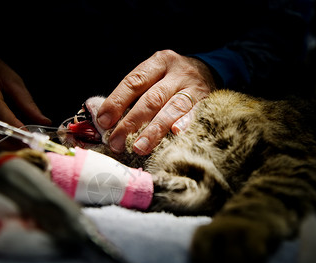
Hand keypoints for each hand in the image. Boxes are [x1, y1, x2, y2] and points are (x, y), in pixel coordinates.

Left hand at [96, 50, 215, 154]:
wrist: (211, 72)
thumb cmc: (172, 81)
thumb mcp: (155, 78)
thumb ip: (134, 96)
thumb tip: (107, 123)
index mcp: (159, 62)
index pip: (134, 82)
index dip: (117, 102)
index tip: (103, 122)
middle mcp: (178, 73)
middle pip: (152, 98)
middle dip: (132, 122)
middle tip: (117, 143)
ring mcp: (195, 87)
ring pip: (173, 109)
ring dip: (155, 130)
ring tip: (139, 147)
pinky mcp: (209, 101)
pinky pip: (196, 115)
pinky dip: (185, 125)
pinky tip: (176, 135)